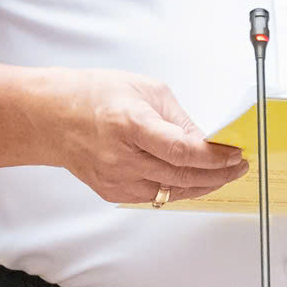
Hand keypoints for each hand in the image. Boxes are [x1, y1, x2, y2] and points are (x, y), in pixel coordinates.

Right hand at [44, 69, 247, 205]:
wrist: (50, 117)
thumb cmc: (91, 96)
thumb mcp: (144, 90)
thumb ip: (179, 119)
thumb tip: (206, 141)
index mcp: (130, 124)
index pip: (184, 151)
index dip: (216, 157)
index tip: (235, 154)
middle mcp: (122, 158)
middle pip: (183, 177)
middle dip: (218, 174)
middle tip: (237, 165)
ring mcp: (116, 180)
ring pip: (172, 193)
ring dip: (202, 185)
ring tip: (220, 173)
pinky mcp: (111, 192)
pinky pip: (154, 197)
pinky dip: (176, 189)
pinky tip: (189, 178)